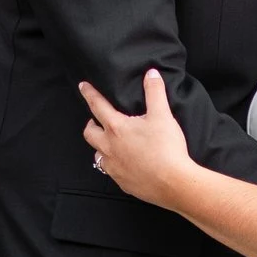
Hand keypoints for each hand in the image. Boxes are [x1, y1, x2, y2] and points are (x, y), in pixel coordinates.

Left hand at [81, 71, 193, 208]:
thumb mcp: (162, 115)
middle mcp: (109, 147)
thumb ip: (155, 92)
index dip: (89, 94)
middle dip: (91, 124)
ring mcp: (114, 167)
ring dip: (100, 147)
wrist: (173, 183)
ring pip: (97, 155)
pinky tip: (123, 164)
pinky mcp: (122, 182)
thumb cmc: (166, 148)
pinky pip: (111, 172)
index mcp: (116, 128)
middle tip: (95, 120)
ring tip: (108, 143)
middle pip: (89, 133)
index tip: (83, 86)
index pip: (97, 106)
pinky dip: (113, 164)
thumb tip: (151, 74)